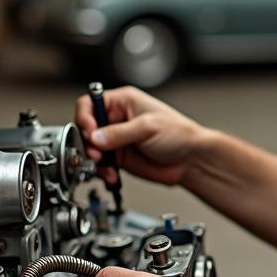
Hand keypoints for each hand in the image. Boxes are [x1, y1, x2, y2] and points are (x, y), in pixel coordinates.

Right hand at [74, 85, 206, 186]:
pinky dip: (102, 172)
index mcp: (122, 102)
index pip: (90, 103)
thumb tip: (95, 137)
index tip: (89, 131)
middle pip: (86, 128)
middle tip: (96, 153)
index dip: (85, 117)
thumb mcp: (148, 127)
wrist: (191, 160)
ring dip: (94, 160)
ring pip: (90, 149)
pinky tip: (112, 174)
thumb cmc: (179, 134)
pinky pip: (101, 165)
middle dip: (87, 142)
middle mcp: (116, 120)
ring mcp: (116, 140)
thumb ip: (119, 133)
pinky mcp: (119, 158)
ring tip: (105, 166)